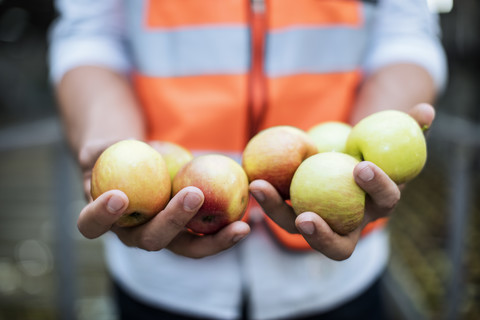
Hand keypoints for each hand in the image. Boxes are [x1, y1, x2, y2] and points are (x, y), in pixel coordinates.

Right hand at [76, 140, 249, 258]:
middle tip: (193, 195)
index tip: (120, 197)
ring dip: (213, 240)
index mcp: (104, 217)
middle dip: (172, 221)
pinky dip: (228, 230)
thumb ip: (97, 149)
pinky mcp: (189, 231)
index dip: (102, 216)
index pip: (92, 225)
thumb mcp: (101, 147)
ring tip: (239, 226)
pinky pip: (208, 236)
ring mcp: (165, 235)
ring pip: (186, 247)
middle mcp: (134, 234)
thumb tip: (106, 149)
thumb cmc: (115, 154)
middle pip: (150, 240)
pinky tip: (251, 219)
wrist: (137, 162)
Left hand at [250, 103, 434, 260]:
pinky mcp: (290, 213)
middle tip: (304, 217)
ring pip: (295, 227)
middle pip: (337, 243)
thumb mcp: (391, 136)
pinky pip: (276, 208)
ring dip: (275, 210)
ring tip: (258, 186)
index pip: (383, 203)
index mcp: (378, 204)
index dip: (376, 188)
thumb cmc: (370, 147)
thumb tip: (426, 110)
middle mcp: (349, 223)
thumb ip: (411, 126)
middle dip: (321, 235)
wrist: (341, 156)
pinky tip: (248, 175)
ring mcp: (317, 222)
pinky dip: (263, 195)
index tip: (360, 166)